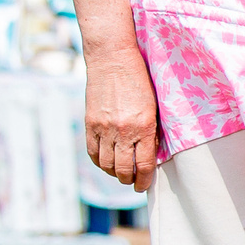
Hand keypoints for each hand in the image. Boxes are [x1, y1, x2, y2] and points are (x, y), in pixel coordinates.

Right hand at [85, 46, 161, 187]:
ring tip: (120, 173)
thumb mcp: (153, 105)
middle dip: (129, 180)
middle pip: (123, 169)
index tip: (144, 186)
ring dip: (114, 173)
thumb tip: (150, 156)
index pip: (143, 165)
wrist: (113, 58)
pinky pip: (93, 152)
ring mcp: (104, 128)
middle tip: (133, 181)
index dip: (143, 180)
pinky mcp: (90, 123)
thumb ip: (151, 131)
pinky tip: (106, 162)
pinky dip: (99, 162)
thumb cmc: (140, 79)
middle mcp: (123, 130)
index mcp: (144, 126)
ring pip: (106, 165)